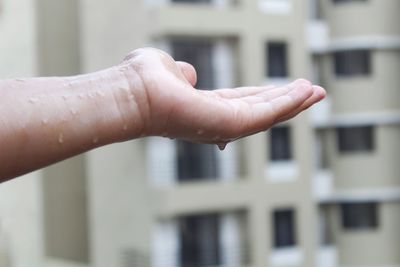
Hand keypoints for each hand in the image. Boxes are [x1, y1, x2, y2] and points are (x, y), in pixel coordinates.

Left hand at [119, 48, 325, 144]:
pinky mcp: (227, 125)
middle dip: (289, 102)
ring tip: (317, 91)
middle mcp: (217, 120)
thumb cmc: (140, 81)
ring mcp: (223, 126)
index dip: (268, 95)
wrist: (129, 93)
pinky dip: (286, 103)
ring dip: (293, 103)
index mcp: (206, 108)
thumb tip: (189, 75)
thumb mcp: (167, 70)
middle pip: (261, 111)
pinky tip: (304, 92)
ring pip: (267, 115)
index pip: (244, 102)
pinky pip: (264, 114)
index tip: (289, 88)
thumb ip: (181, 73)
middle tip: (315, 93)